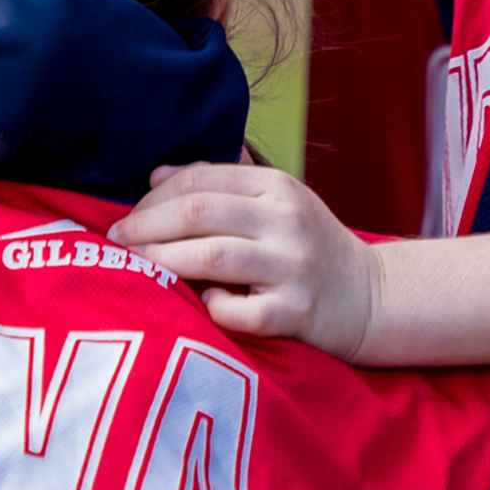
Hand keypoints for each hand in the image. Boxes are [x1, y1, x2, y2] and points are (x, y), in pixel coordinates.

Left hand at [108, 162, 380, 359]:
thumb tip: (155, 175)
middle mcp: (286, 220)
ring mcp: (293, 267)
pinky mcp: (298, 313)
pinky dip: (213, 307)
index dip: (153, 198)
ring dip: (164, 262)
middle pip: (199, 213)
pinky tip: (202, 305)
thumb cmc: (310, 248)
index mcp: (277, 187)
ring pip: (212, 257)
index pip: (200, 180)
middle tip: (117, 242)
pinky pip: (240, 312)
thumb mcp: (276, 203)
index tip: (125, 218)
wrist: (372, 297)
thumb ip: (221, 185)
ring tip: (137, 269)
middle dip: (146, 226)